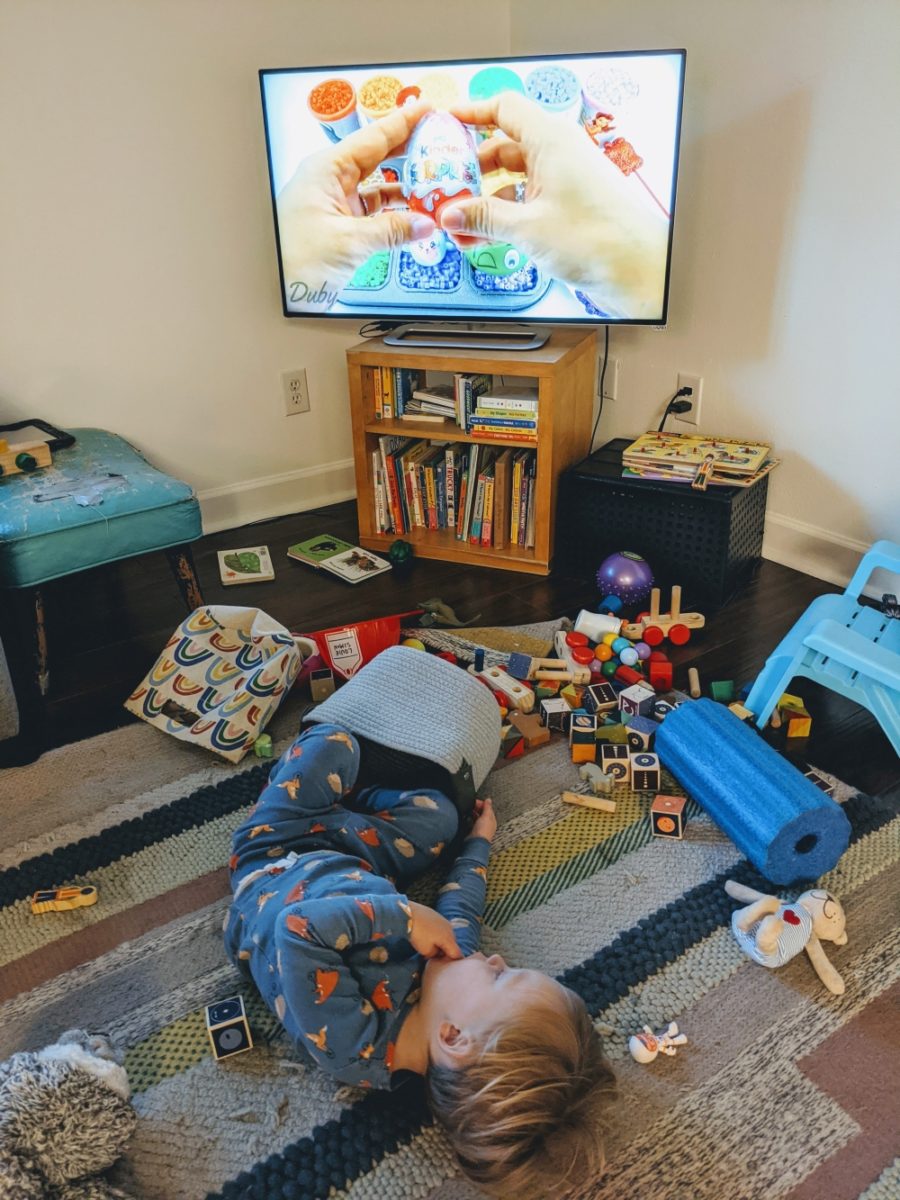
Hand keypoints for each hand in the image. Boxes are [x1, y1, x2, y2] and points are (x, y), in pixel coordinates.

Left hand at [276, 99, 437, 302]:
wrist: (278, 293)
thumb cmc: (296, 261)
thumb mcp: (350, 242)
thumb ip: (392, 230)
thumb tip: (426, 223)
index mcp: (326, 170)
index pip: (372, 138)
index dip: (402, 123)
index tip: (427, 109)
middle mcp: (330, 181)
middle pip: (377, 157)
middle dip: (408, 151)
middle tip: (438, 141)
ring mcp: (336, 203)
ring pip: (378, 187)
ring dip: (406, 188)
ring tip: (434, 182)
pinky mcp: (341, 226)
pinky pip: (374, 212)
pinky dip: (395, 214)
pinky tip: (416, 215)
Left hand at [407, 901, 462, 959]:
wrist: (408, 913)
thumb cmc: (418, 934)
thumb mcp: (426, 951)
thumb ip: (435, 955)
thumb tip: (436, 952)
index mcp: (449, 939)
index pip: (457, 954)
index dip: (451, 962)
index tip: (441, 964)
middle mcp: (450, 929)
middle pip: (452, 944)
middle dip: (444, 951)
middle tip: (432, 955)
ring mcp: (444, 920)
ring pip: (446, 935)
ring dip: (440, 941)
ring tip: (427, 944)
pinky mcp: (437, 915)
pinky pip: (440, 928)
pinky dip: (435, 933)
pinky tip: (425, 934)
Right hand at [441, 92, 667, 316]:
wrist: (639, 269)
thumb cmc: (597, 238)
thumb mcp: (527, 227)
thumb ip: (484, 218)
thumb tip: (451, 213)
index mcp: (551, 139)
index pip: (504, 109)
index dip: (472, 113)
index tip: (445, 124)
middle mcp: (558, 154)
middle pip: (503, 148)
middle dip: (471, 169)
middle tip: (443, 187)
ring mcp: (563, 181)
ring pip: (513, 180)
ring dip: (484, 200)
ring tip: (458, 223)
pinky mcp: (567, 207)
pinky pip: (526, 203)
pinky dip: (503, 216)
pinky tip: (482, 238)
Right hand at [470, 797, 496, 842]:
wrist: (475, 842)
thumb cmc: (483, 831)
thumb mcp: (487, 816)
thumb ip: (487, 807)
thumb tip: (488, 800)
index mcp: (492, 820)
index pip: (488, 809)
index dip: (482, 804)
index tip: (476, 801)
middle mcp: (486, 824)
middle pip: (482, 813)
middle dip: (477, 808)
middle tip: (471, 804)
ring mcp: (479, 827)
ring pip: (476, 817)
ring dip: (472, 812)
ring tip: (468, 809)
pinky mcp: (473, 830)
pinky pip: (471, 822)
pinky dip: (469, 818)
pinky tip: (466, 817)